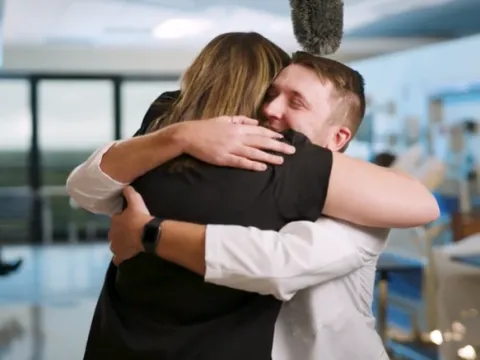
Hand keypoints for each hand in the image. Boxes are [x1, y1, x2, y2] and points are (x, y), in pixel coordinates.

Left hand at [109, 186, 151, 265]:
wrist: (146, 234)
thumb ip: (130, 193)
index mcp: (114, 221)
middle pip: (114, 233)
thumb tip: (126, 186)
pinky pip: (117, 258)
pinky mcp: (121, 255)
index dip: (122, 219)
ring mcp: (116, 246)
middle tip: (130, 231)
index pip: (115, 219)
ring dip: (118, 244)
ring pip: (114, 245)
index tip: (129, 219)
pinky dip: (119, 258)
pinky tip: (121, 259)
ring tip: (127, 243)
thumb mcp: (136, 201)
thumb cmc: (140, 217)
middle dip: (119, 232)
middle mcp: (112, 234)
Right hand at [178, 116, 295, 170]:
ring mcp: (231, 148)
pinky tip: (262, 167)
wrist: (189, 135)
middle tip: (292, 151)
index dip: (272, 135)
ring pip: (254, 153)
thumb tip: (255, 122)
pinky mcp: (224, 158)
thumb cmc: (206, 127)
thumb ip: (241, 119)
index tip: (283, 139)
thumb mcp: (224, 119)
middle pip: (261, 141)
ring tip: (281, 161)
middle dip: (278, 146)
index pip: (259, 131)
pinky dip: (252, 165)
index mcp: (237, 127)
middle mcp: (237, 137)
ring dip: (269, 157)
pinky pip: (241, 162)